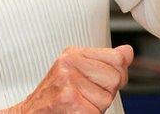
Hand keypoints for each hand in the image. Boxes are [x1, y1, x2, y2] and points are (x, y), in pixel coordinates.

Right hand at [10, 45, 132, 112]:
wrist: (32, 113)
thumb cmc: (55, 96)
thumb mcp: (79, 72)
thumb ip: (106, 62)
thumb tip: (127, 52)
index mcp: (73, 54)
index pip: (117, 58)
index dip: (116, 75)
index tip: (100, 81)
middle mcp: (68, 63)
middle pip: (115, 78)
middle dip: (105, 93)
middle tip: (85, 96)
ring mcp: (68, 80)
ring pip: (107, 98)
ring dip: (96, 107)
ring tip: (78, 103)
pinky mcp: (69, 98)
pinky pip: (97, 111)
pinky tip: (74, 110)